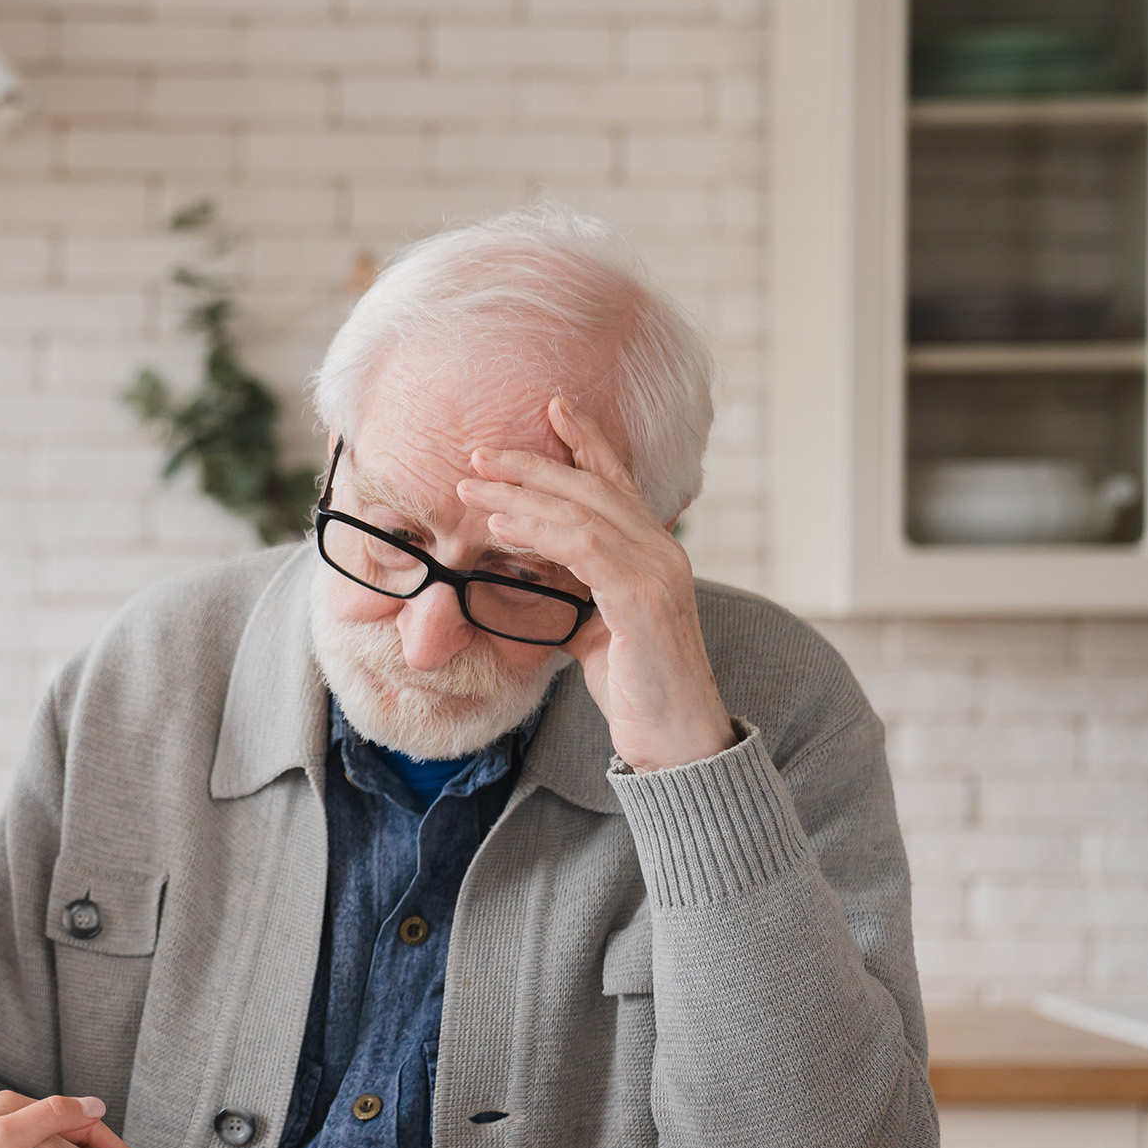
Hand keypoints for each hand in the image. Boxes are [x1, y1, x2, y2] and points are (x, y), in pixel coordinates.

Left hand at [456, 397, 735, 771]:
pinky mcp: (642, 601)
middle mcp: (661, 551)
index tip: (551, 408)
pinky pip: (585, 550)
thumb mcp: (591, 629)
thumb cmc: (635, 687)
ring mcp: (658, 573)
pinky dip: (540, 532)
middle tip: (479, 451)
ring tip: (472, 486)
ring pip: (583, 512)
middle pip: (592, 487)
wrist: (676, 739)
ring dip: (522, 494)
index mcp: (652, 551)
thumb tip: (517, 572)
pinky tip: (502, 526)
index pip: (616, 482)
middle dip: (533, 463)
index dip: (585, 442)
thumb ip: (566, 593)